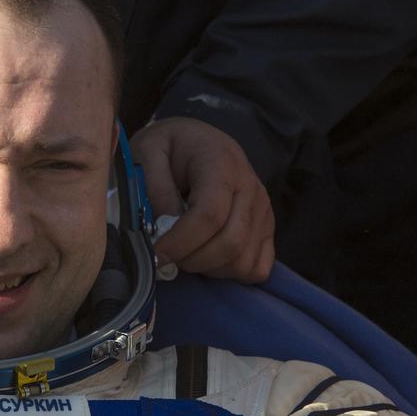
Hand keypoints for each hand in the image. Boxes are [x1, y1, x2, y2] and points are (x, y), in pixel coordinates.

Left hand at [131, 117, 274, 283]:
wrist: (198, 141)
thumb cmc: (170, 149)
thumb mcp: (149, 152)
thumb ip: (155, 188)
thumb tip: (165, 229)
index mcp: (222, 164)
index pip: (210, 215)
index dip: (180, 242)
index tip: (156, 252)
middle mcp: (251, 187)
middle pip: (230, 243)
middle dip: (191, 260)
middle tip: (167, 256)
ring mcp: (263, 210)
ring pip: (242, 261)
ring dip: (208, 268)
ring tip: (185, 253)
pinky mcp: (267, 229)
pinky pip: (257, 268)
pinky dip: (230, 273)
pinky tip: (208, 259)